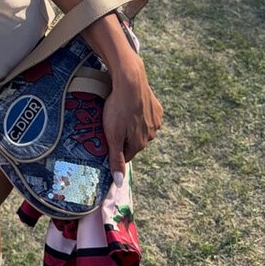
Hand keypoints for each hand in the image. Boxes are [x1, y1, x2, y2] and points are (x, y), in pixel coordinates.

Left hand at [101, 53, 162, 180]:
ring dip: (132, 124)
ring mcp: (156, 121)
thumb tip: (119, 183)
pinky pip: (146, 116)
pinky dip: (139, 112)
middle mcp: (152, 135)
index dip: (115, 148)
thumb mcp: (112, 135)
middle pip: (134, 141)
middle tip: (112, 122)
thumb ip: (115, 159)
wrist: (130, 81)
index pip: (125, 155)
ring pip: (141, 128)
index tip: (107, 137)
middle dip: (124, 135)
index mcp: (140, 144)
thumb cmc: (117, 108)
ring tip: (121, 111)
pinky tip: (131, 105)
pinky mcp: (157, 108)